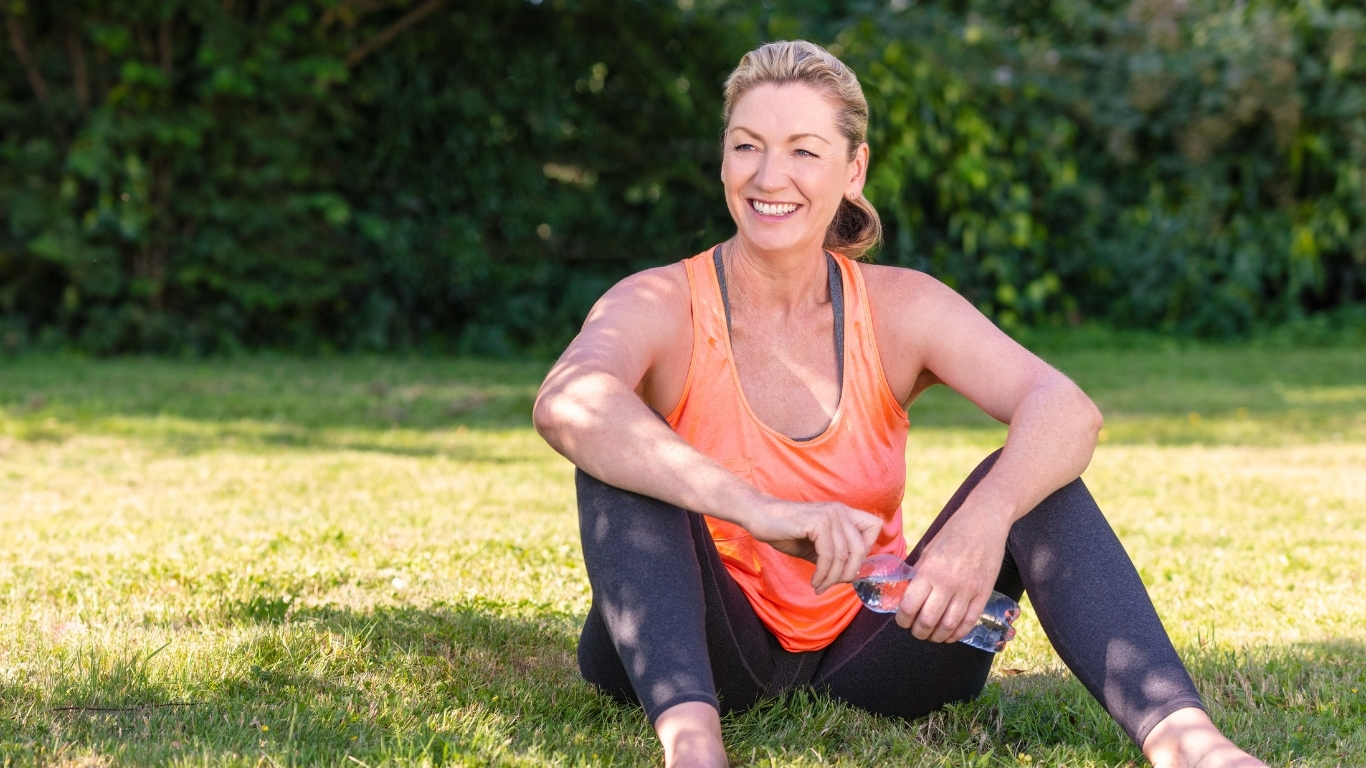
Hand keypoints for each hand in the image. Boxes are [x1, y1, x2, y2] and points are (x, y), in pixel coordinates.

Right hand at [741, 497, 882, 593]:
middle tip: (833, 584)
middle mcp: (840, 511)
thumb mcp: (817, 545)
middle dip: (848, 573)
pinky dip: (823, 573)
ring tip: (820, 586)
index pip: (875, 527)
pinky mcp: (818, 523)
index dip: (867, 549)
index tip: (848, 565)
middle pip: (861, 548)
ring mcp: (830, 515)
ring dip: (832, 578)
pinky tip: (814, 580)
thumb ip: (835, 555)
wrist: (760, 517)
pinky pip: (828, 556)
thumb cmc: (787, 531)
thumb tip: (850, 576)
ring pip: (844, 556)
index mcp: (843, 513)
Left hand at [895, 504, 1009, 642]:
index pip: (910, 605)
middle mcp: (948, 583)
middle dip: (918, 632)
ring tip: (931, 635)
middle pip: (928, 620)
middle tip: (915, 631)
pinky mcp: (984, 593)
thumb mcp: (929, 551)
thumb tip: (907, 594)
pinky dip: (958, 633)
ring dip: (937, 636)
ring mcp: (968, 590)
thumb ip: (919, 573)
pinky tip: (950, 635)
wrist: (985, 521)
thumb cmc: (953, 533)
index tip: (902, 621)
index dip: (903, 619)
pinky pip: (969, 621)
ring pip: (949, 625)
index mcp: (929, 570)